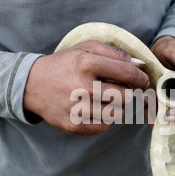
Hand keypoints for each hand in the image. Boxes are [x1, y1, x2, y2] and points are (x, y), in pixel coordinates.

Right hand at [23, 40, 148, 134]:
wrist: (32, 85)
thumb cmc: (66, 65)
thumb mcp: (86, 49)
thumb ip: (115, 53)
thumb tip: (141, 66)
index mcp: (86, 64)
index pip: (129, 74)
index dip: (141, 78)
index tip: (142, 80)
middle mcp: (81, 87)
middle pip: (126, 96)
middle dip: (128, 93)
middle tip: (121, 90)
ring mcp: (77, 109)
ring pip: (118, 114)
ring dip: (117, 107)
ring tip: (105, 99)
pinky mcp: (73, 125)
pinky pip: (104, 126)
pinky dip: (104, 119)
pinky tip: (94, 109)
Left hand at [151, 36, 174, 121]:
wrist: (159, 54)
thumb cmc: (171, 50)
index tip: (169, 114)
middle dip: (166, 115)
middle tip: (150, 105)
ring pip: (172, 120)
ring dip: (157, 115)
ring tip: (145, 99)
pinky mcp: (170, 108)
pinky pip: (162, 117)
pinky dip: (152, 113)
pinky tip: (144, 101)